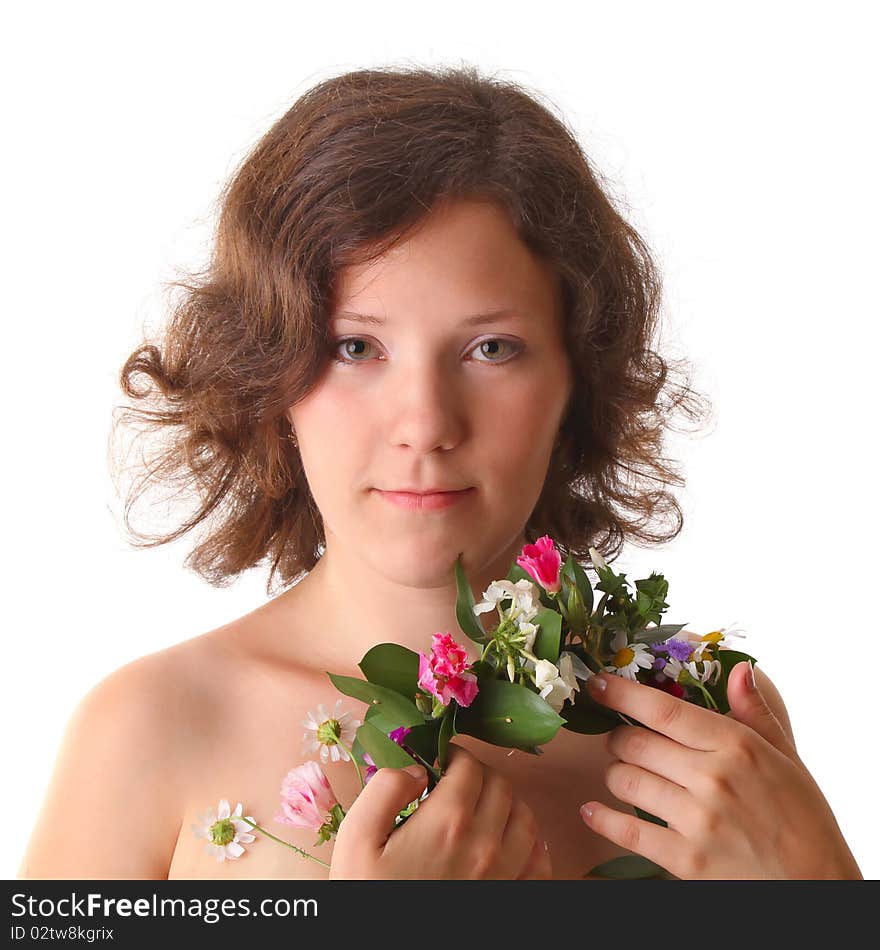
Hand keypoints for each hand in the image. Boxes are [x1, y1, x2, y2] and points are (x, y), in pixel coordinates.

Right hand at [330, 743, 551, 879]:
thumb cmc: (367, 893)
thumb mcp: (357, 838)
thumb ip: (385, 789)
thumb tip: (416, 769)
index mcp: (448, 821)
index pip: (469, 766)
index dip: (455, 755)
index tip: (441, 761)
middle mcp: (485, 844)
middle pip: (501, 786)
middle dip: (480, 775)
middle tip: (458, 781)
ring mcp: (504, 875)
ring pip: (525, 818)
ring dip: (507, 803)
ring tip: (483, 807)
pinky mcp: (509, 898)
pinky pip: (540, 861)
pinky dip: (531, 843)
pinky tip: (510, 841)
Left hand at [578, 663, 861, 878]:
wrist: (818, 888)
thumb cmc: (803, 818)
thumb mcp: (787, 758)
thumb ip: (757, 713)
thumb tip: (740, 671)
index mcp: (736, 746)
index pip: (663, 710)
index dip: (622, 694)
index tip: (598, 685)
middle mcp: (712, 778)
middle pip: (634, 743)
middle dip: (619, 738)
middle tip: (622, 740)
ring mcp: (696, 820)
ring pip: (625, 781)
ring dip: (616, 774)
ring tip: (625, 775)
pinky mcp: (686, 860)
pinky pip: (627, 831)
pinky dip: (602, 819)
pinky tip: (593, 810)